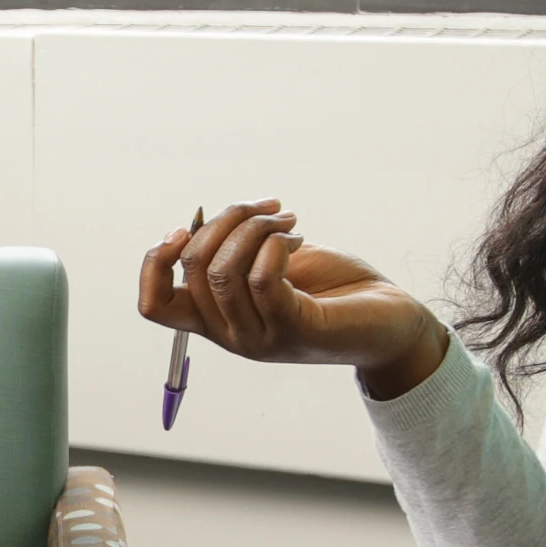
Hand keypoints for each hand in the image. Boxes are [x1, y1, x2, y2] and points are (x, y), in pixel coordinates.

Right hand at [138, 203, 452, 395]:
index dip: (155, 261)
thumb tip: (208, 221)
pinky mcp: (295, 330)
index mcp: (219, 321)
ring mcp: (261, 338)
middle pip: (192, 269)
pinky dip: (275, 243)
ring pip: (222, 270)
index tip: (184, 227)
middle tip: (267, 208)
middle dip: (225, 219)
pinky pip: (262, 277)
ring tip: (286, 219)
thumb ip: (238, 249)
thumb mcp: (275, 263)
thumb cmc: (335, 289)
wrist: (392, 322)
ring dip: (254, 226)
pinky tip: (297, 236)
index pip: (152, 306)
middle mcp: (232, 336)